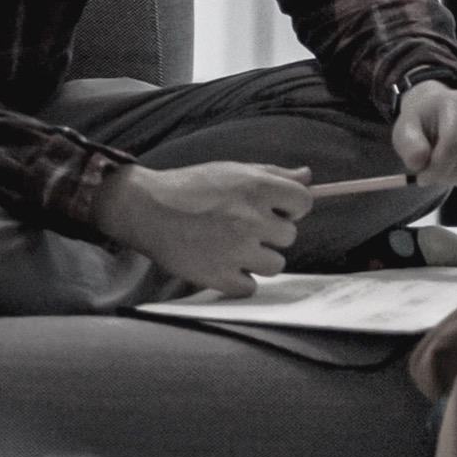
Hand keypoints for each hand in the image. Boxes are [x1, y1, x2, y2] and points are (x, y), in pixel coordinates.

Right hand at [91, 160, 312, 295]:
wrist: (148, 208)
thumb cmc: (192, 186)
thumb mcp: (232, 170)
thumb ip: (273, 174)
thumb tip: (308, 176)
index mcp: (255, 187)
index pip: (303, 202)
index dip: (291, 206)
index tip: (275, 209)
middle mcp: (250, 218)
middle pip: (289, 236)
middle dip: (270, 232)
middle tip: (242, 225)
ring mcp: (236, 250)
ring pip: (275, 264)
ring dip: (257, 258)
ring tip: (231, 245)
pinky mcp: (220, 276)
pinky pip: (250, 286)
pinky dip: (238, 278)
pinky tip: (221, 262)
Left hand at [391, 80, 456, 199]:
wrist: (442, 115)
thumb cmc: (424, 124)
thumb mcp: (406, 128)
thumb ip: (409, 143)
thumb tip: (419, 162)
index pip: (456, 145)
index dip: (437, 168)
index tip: (422, 176)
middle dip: (447, 178)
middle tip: (433, 175)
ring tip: (449, 167)